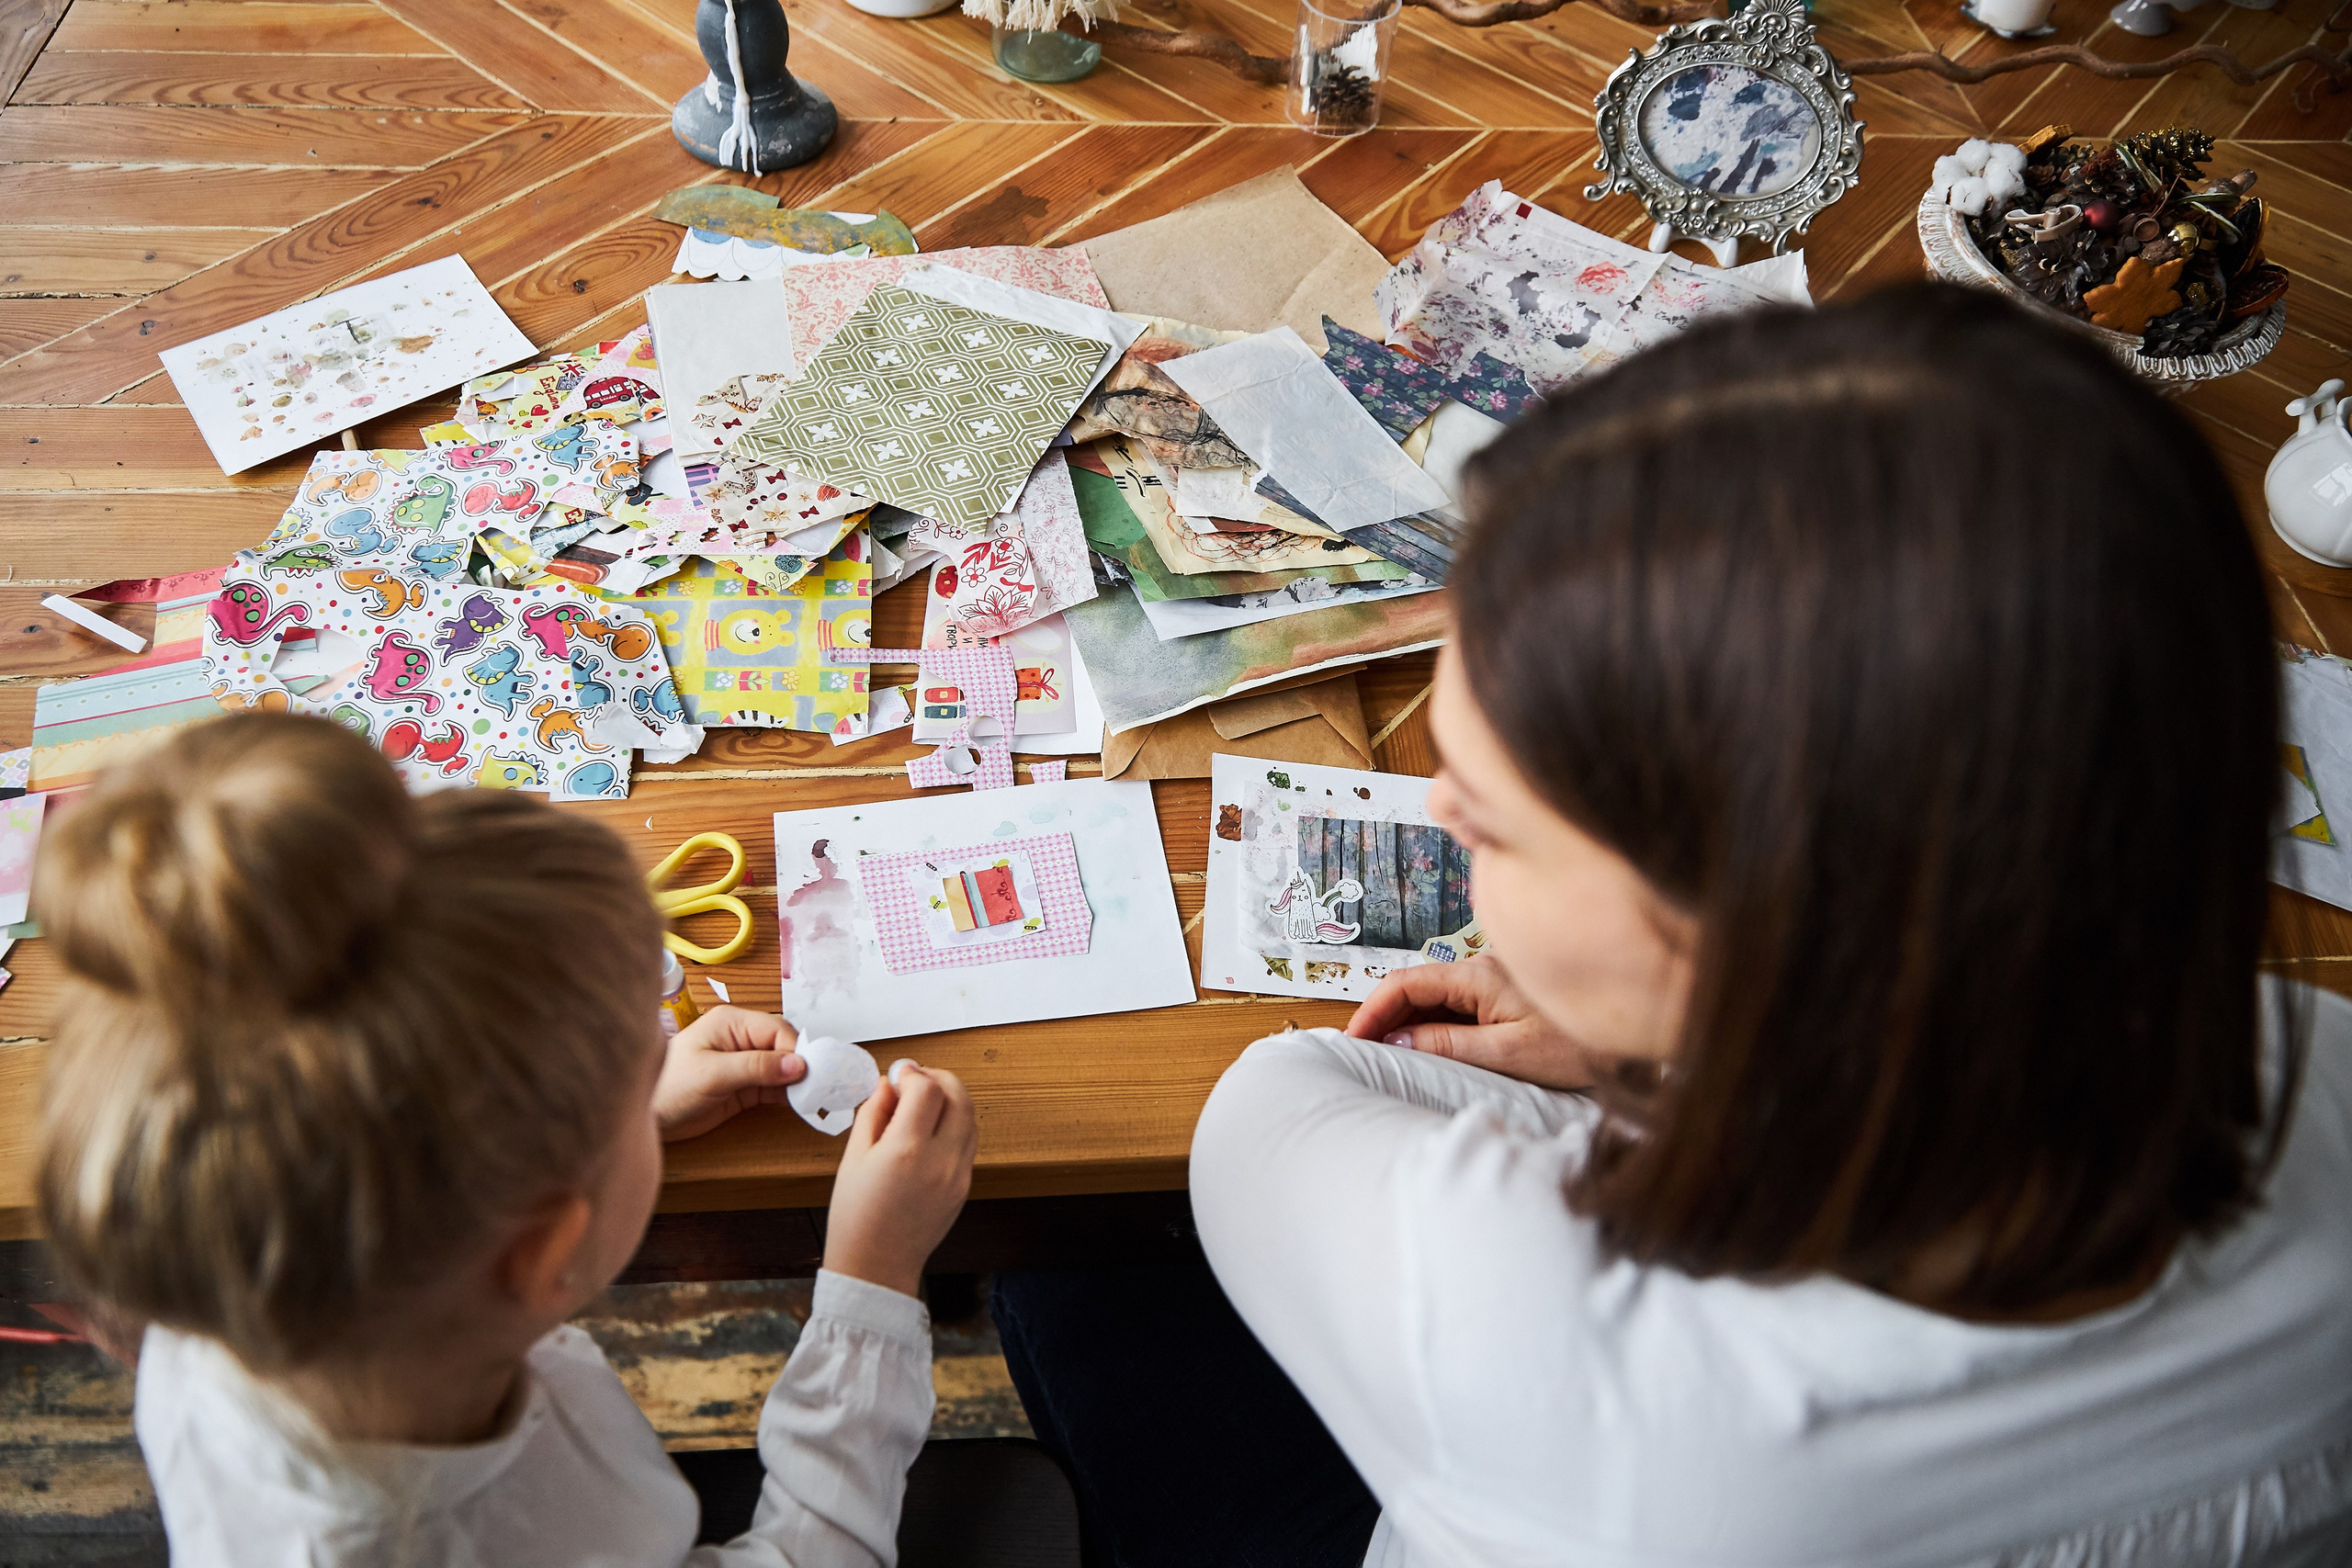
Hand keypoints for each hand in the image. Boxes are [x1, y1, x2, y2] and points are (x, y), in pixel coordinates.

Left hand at [654, 1006, 808, 1141]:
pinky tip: (802, 1105)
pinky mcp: (745, 1088)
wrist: (645, 1118)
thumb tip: (798, 1064)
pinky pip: (775, 1088)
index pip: (777, 1030)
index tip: (810, 1073)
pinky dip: (790, 1096)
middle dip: (803, 1066)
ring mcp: (745, 1064)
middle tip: (819, 1088)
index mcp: (732, 1023)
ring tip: (816, 1099)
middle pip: (785, 1047)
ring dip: (799, 1083)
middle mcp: (742, 1039)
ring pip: (784, 1069)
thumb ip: (756, 1067)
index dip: (797, 1050)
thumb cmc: (668, 1087)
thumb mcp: (712, 1074)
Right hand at [822, 1062, 976, 1297]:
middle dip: (938, 1078)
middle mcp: (940, 1160)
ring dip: (950, 1099)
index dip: (912, 1072)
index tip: (897, 1074)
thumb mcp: (853, 1158)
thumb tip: (887, 1084)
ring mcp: (958, 1175)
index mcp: (907, 1151)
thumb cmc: (856, 1217)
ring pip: (970, 1117)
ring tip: (922, 1103)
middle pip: (959, 1096)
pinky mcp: (965, 1186)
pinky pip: (969, 1141)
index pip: (927, 1088)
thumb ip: (873, 1113)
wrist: (877, 1266)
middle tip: (915, 1079)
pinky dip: (955, 1124)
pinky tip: (931, 1129)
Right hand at [1345, 954, 1594, 1090]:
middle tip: (1359, 1054)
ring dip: (1402, 1022)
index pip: (1406, 982)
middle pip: (1413, 986)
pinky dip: (1428, 1025)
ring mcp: (1492, 982)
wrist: (1638, 1034)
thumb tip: (1398, 1039)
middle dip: (1380, 1016)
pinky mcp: (1503, 997)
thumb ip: (1449, 1044)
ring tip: (1382, 1056)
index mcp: (1479, 975)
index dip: (1371, 1010)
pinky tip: (1421, 1048)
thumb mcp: (1509, 1053)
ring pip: (1432, 997)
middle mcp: (1481, 969)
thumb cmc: (1582, 1044)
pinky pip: (1453, 1006)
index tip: (1353, 1041)